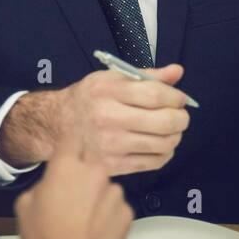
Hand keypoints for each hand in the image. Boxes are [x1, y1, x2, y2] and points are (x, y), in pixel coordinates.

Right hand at [0, 64, 190, 175]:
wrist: (57, 125)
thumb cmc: (88, 99)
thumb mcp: (111, 78)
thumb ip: (146, 76)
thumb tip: (177, 72)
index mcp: (108, 91)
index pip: (156, 95)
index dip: (176, 97)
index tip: (180, 99)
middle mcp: (108, 118)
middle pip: (164, 122)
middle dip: (181, 119)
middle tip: (181, 116)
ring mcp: (110, 145)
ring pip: (162, 144)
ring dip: (175, 137)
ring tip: (171, 130)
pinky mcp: (113, 165)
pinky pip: (153, 162)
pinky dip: (165, 154)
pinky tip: (160, 145)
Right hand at [14, 145, 131, 238]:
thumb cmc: (42, 237)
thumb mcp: (24, 204)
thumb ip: (42, 184)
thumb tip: (52, 183)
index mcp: (67, 165)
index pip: (71, 138)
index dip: (68, 145)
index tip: (68, 152)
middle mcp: (95, 171)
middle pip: (92, 159)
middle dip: (84, 169)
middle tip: (73, 190)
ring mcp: (115, 191)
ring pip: (106, 185)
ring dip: (97, 194)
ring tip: (83, 219)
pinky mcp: (127, 211)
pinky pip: (116, 206)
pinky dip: (108, 214)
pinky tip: (96, 230)